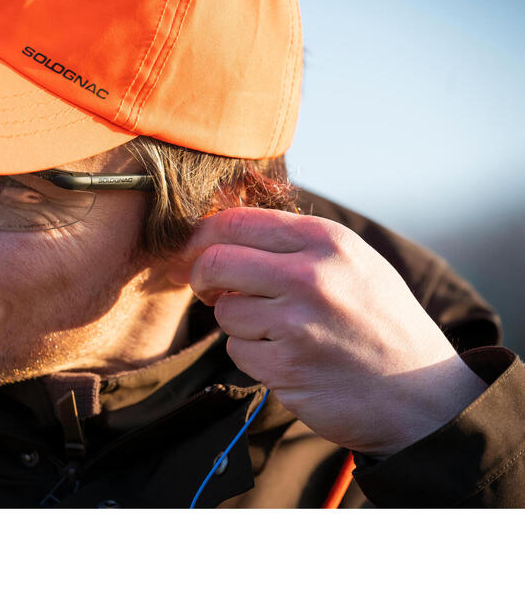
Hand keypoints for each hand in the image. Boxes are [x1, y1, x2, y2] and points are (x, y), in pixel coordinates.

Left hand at [167, 207, 487, 457]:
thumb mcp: (351, 263)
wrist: (422, 394)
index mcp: (325, 240)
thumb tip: (222, 232)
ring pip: (224, 311)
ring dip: (237, 324)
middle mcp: (309, 275)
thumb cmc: (379, 323)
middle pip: (214, 262)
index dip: (203, 238)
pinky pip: (237, 352)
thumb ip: (292, 244)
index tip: (193, 253)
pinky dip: (254, 357)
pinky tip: (290, 359)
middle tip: (212, 291)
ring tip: (278, 332)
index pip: (235, 221)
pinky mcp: (286, 366)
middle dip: (201, 278)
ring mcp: (296, 322)